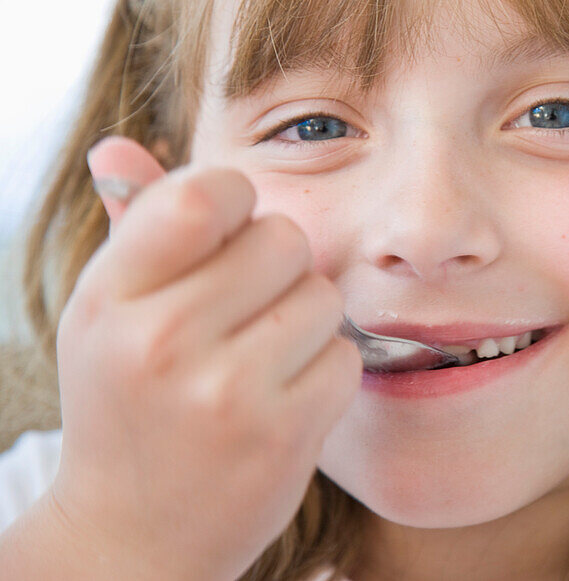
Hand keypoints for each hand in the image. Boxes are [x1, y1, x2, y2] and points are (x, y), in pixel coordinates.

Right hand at [46, 136, 361, 579]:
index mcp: (111, 298)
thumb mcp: (110, 316)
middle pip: (284, 239)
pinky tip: (281, 400)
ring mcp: (225, 391)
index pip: (204, 194)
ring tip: (259, 359)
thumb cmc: (128, 405)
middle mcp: (162, 340)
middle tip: (245, 311)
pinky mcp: (283, 432)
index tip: (230, 233)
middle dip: (278, 267)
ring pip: (323, 295)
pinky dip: (324, 373)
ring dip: (305, 321)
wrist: (133, 537)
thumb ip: (132, 228)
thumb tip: (120, 145)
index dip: (235, 202)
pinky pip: (344, 356)